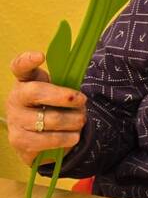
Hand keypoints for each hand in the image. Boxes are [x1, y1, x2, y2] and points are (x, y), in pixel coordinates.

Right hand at [5, 51, 86, 165]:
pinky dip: (66, 138)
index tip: (40, 56)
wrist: (42, 137)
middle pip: (37, 92)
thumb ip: (65, 85)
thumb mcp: (58, 92)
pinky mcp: (18, 141)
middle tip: (83, 100)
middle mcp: (15, 99)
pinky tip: (73, 137)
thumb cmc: (53, 107)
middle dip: (65, 96)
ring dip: (72, 121)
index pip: (20, 67)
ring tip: (81, 121)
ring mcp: (15, 120)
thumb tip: (81, 92)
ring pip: (48, 119)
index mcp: (25, 81)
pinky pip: (46, 141)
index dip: (27, 60)